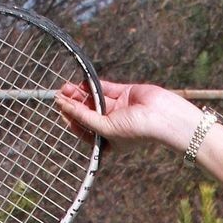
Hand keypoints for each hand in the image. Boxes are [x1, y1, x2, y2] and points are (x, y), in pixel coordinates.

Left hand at [55, 79, 199, 151]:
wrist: (163, 117)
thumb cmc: (137, 131)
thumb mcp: (106, 128)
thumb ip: (85, 117)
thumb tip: (65, 105)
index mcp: (109, 140)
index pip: (85, 130)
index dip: (71, 119)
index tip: (60, 107)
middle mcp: (113, 125)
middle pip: (88, 113)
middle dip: (74, 103)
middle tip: (60, 93)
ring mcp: (119, 109)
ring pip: (95, 100)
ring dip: (81, 93)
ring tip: (66, 86)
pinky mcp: (125, 94)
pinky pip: (106, 89)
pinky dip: (94, 85)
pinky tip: (81, 82)